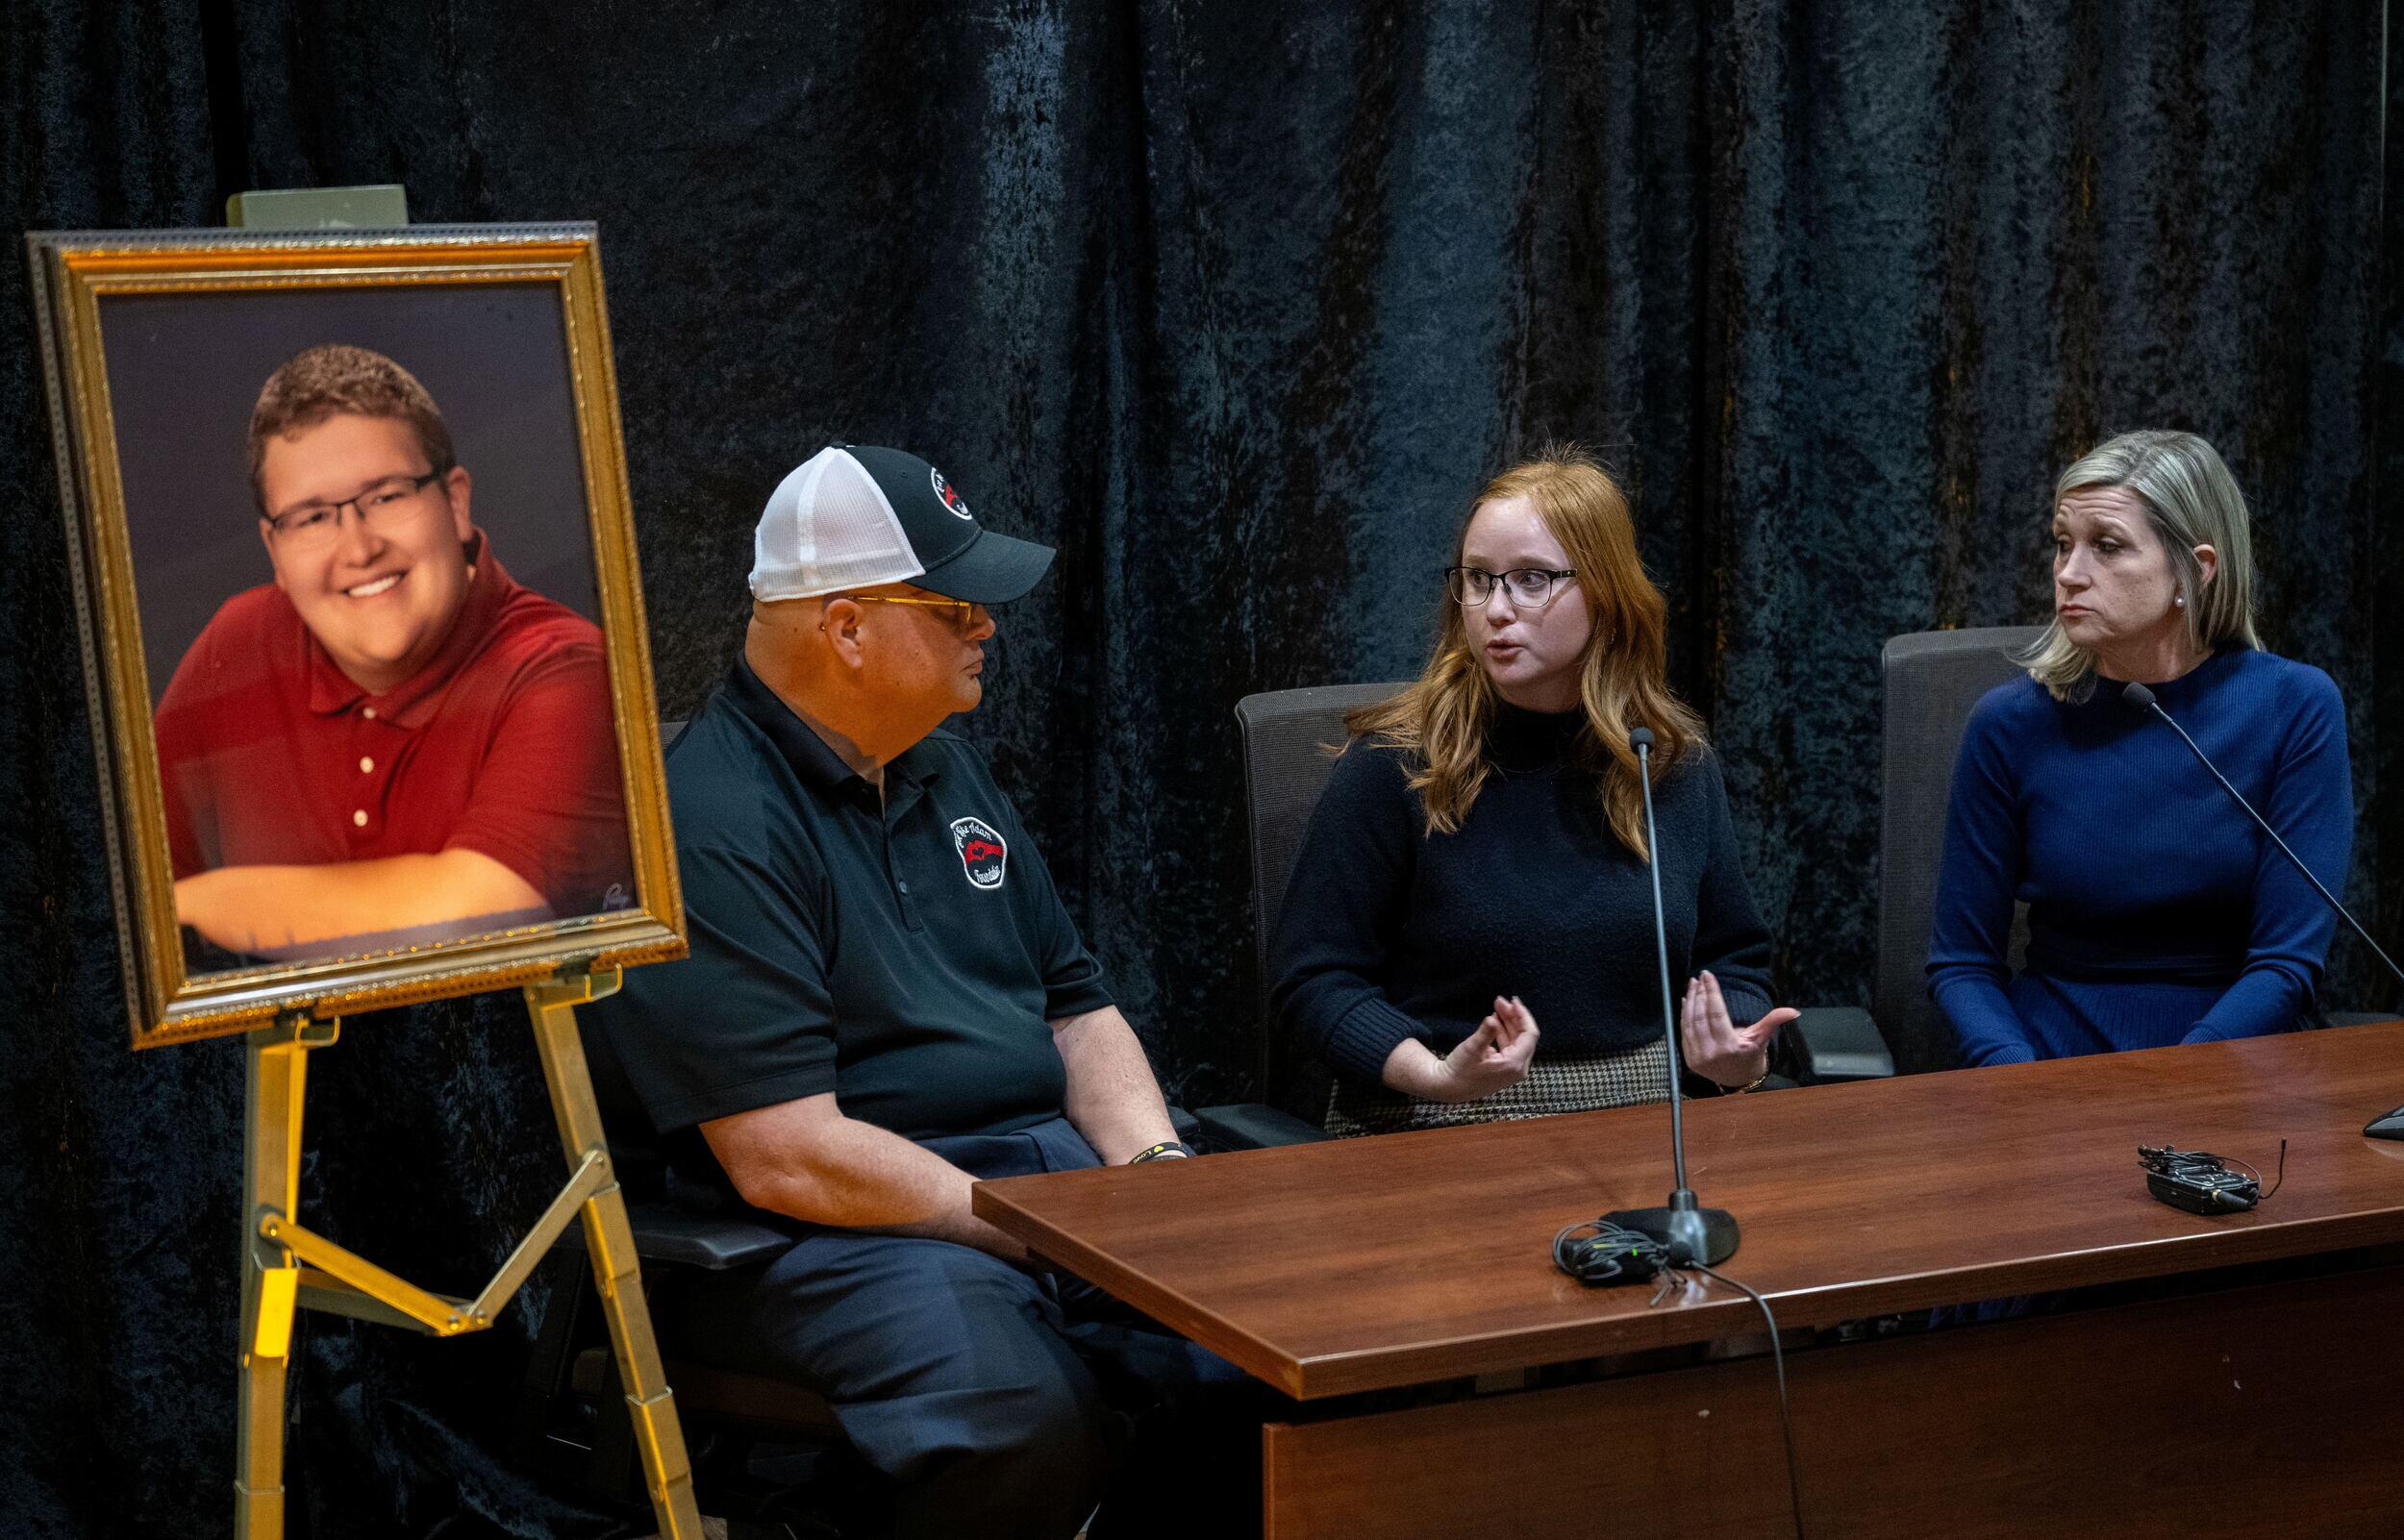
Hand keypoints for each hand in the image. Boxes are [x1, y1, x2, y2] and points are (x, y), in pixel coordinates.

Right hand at [1427, 995, 1540, 1102]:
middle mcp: (1518, 1068)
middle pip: (1525, 1036)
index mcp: (1514, 1064)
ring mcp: (1513, 1070)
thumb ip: (1486, 1032)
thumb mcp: (1471, 1049)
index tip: (1513, 1000)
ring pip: (1518, 1041)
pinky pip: (1511, 1047)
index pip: (1530, 1034)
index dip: (1523, 1015)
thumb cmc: (1459, 1071)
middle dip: (1514, 1016)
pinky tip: (1495, 1022)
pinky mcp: (1506, 1069)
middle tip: (1499, 1001)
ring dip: (1509, 1023)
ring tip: (1497, 1007)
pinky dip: (1505, 1032)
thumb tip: (1493, 1019)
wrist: (1449, 1088)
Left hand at [1680, 970, 1795, 1090]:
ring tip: (1693, 985)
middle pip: (1701, 1016)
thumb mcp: (1761, 1038)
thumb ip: (1773, 1021)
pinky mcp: (1689, 1059)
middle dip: (1699, 994)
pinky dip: (1684, 1015)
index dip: (1711, 992)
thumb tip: (1794, 1012)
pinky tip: (1687, 1000)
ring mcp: (1698, 1057)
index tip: (1708, 975)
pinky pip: (1684, 1032)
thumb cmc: (1750, 1055)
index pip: (1717, 1013)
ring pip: (1690, 1023)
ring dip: (1690, 1001)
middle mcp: (1711, 1053)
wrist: (1738, 1079)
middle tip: (1700, 977)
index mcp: (1730, 1046)